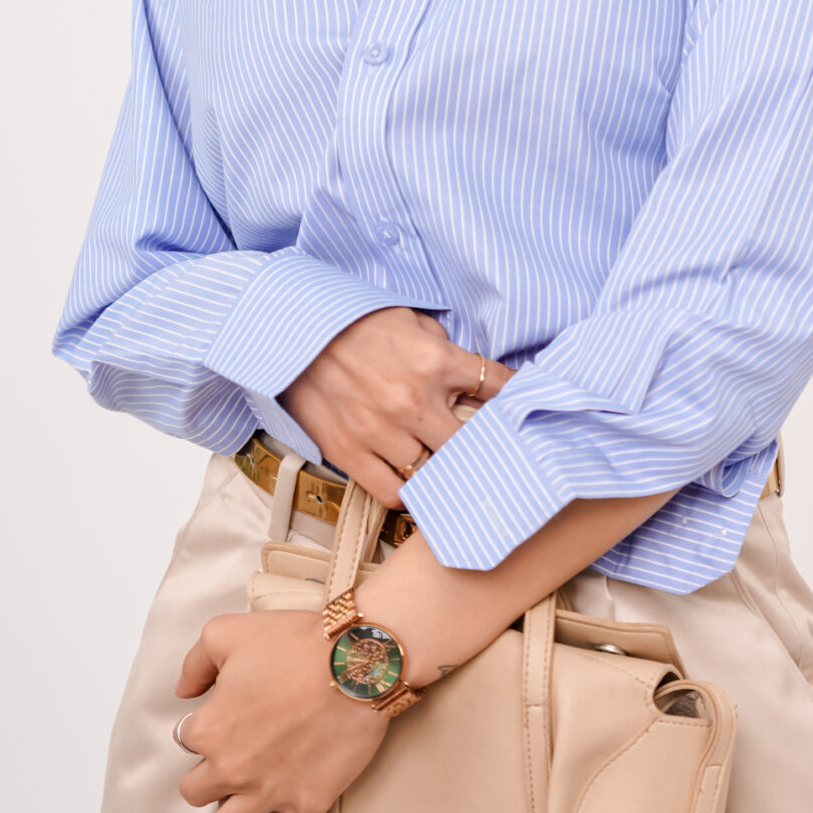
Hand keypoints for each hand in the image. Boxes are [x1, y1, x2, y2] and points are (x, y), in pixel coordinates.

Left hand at [173, 610, 388, 812]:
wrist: (357, 663)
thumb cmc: (296, 643)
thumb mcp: (227, 631)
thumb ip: (195, 661)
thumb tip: (183, 691)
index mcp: (209, 728)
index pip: (186, 739)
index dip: (202, 726)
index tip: (222, 716)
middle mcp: (230, 767)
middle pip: (195, 790)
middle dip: (204, 779)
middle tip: (225, 765)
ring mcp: (268, 792)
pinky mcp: (307, 805)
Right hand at [279, 304, 510, 505]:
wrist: (293, 333)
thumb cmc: (353, 324)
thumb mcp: (409, 320)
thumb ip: (443, 346)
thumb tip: (468, 372)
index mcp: (435, 362)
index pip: (495, 385)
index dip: (514, 394)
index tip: (520, 405)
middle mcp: (415, 401)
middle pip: (469, 442)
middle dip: (475, 442)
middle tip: (478, 448)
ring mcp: (382, 431)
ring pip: (432, 471)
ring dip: (438, 468)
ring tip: (441, 466)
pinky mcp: (351, 452)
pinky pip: (392, 491)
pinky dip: (406, 492)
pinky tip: (411, 482)